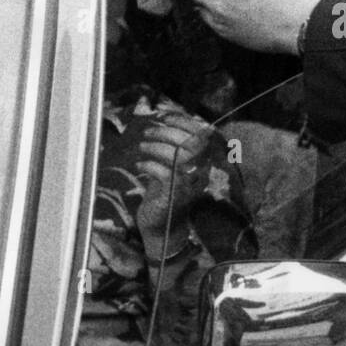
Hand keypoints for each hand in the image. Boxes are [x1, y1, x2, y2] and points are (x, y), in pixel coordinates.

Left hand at [135, 114, 213, 247]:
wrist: (164, 227)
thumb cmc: (168, 192)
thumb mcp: (176, 166)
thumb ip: (178, 146)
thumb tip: (167, 119)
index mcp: (207, 163)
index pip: (203, 134)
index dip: (184, 122)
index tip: (165, 118)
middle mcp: (203, 173)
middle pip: (189, 142)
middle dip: (165, 132)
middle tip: (148, 132)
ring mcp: (191, 184)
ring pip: (176, 156)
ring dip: (154, 147)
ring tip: (142, 147)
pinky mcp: (176, 195)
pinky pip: (163, 172)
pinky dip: (148, 165)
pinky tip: (139, 166)